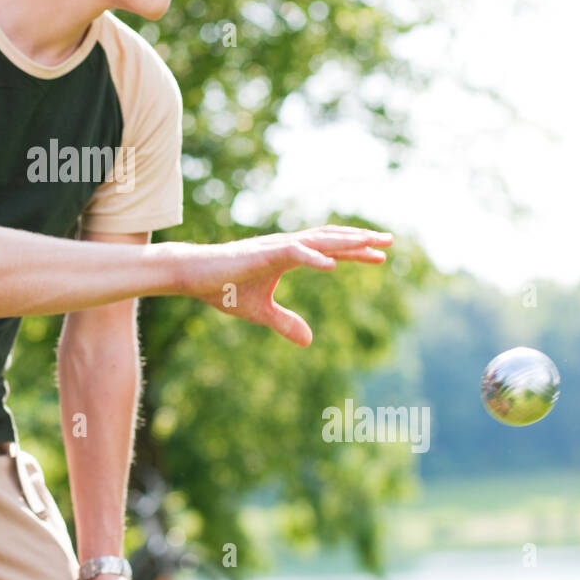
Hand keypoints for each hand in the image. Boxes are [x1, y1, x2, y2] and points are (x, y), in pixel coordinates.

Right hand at [185, 225, 392, 346]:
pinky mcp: (261, 254)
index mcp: (287, 256)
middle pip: (330, 238)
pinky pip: (293, 253)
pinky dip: (313, 257)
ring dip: (345, 242)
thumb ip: (285, 323)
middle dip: (360, 240)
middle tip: (389, 241)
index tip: (380, 257)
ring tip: (370, 244)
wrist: (191, 274)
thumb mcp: (259, 312)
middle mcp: (285, 246)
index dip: (354, 253)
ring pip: (317, 240)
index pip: (329, 250)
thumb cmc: (221, 288)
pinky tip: (332, 264)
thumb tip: (309, 341)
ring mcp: (274, 247)